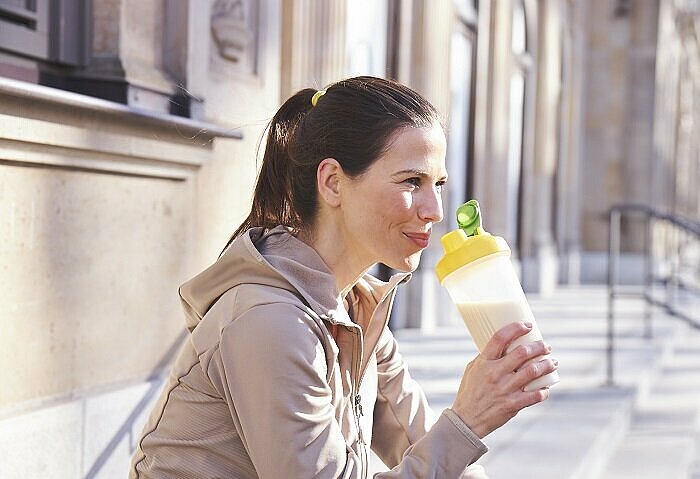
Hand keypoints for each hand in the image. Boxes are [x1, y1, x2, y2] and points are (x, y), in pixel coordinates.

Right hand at [451, 321, 556, 437]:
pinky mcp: (512, 405)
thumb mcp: (472, 369)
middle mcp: (495, 373)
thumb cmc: (470, 391)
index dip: (516, 328)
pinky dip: (544, 390)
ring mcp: (505, 389)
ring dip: (547, 365)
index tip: (527, 325)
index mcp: (484, 362)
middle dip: (538, 346)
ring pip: (533, 371)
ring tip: (553, 362)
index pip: (500, 338)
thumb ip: (486, 357)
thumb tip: (504, 346)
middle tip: (546, 346)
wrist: (467, 419)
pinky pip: (535, 395)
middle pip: (522, 352)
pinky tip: (547, 387)